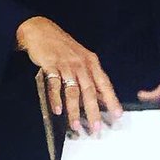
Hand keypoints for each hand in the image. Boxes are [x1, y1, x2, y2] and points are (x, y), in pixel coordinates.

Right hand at [17, 16, 121, 135]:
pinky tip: (57, 110)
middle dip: (94, 111)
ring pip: (73, 90)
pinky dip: (56, 98)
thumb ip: (91, 77)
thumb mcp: (82, 59)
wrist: (42, 31)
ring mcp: (66, 64)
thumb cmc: (64, 47)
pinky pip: (54, 84)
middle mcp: (81, 64)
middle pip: (90, 91)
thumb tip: (101, 97)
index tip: (117, 115)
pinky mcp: (51, 65)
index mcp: (92, 62)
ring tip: (76, 125)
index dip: (112, 100)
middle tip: (96, 128)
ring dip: (74, 109)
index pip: (104, 84)